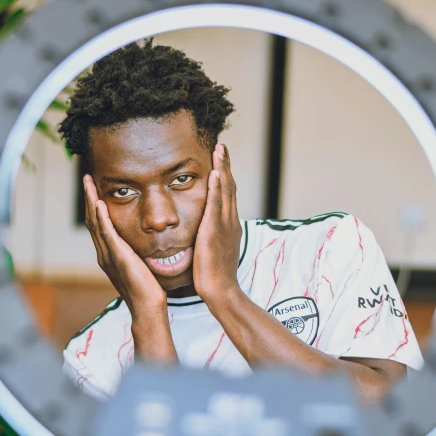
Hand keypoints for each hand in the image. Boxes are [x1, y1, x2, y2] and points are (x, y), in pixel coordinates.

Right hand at [83, 175, 166, 318]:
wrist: (148, 306)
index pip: (98, 223)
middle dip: (88, 197)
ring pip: (95, 223)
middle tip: (86, 177)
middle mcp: (104, 252)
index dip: (94, 203)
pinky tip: (99, 204)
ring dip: (91, 201)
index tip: (94, 186)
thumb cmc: (147, 287)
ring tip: (88, 183)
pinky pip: (107, 235)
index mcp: (108, 252)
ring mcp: (109, 255)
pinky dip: (102, 218)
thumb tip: (141, 237)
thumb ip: (135, 249)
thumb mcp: (139, 262)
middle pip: (92, 219)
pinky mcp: (118, 258)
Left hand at [192, 143, 241, 306]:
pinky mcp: (215, 229)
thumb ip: (210, 235)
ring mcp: (225, 224)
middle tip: (222, 146)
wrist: (220, 289)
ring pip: (226, 190)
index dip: (224, 175)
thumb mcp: (213, 248)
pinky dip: (218, 187)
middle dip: (226, 165)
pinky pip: (217, 204)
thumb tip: (205, 230)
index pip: (227, 194)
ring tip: (219, 150)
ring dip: (223, 168)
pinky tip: (216, 172)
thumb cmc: (214, 274)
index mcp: (228, 224)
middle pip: (229, 186)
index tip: (220, 159)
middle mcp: (230, 220)